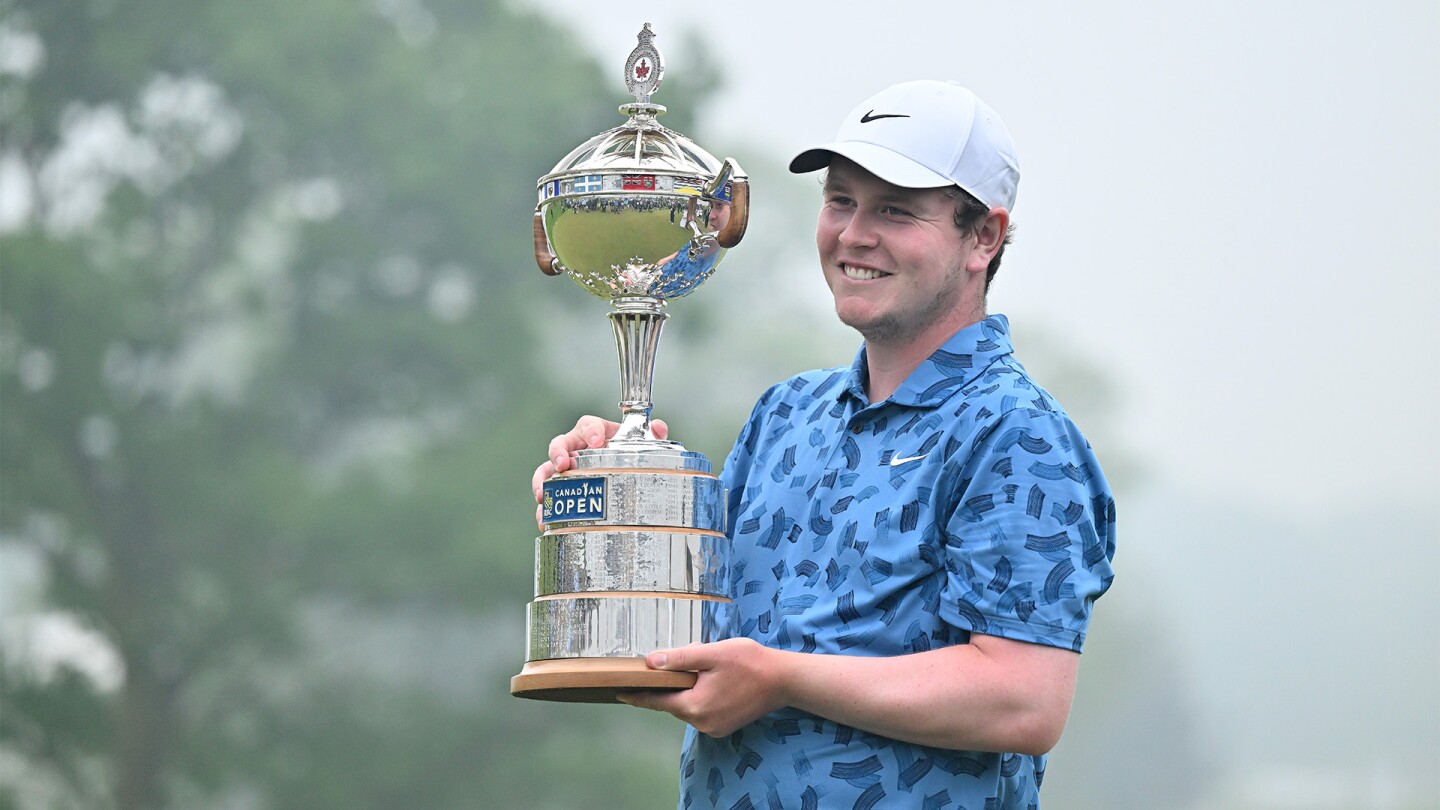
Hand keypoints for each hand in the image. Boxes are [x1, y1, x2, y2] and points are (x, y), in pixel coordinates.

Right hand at [531, 415, 667, 526]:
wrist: (623, 474)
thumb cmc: (629, 455)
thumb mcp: (643, 445)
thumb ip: (653, 435)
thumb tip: (660, 429)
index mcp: (595, 433)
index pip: (588, 425)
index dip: (591, 431)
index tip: (597, 440)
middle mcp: (576, 448)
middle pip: (560, 444)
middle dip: (558, 453)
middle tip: (562, 464)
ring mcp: (566, 469)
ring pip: (546, 469)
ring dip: (542, 480)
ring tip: (542, 494)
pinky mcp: (561, 489)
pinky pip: (548, 496)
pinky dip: (544, 509)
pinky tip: (544, 521)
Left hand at [616, 638, 788, 737]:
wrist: (783, 680)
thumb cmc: (749, 662)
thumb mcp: (711, 654)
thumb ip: (680, 658)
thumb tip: (650, 662)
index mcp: (694, 706)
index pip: (656, 701)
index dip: (637, 695)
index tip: (618, 692)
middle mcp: (702, 723)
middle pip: (673, 703)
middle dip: (670, 685)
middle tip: (675, 662)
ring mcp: (714, 728)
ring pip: (688, 707)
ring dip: (687, 690)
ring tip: (703, 668)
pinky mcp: (724, 726)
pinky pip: (702, 711)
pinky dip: (700, 697)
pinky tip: (712, 681)